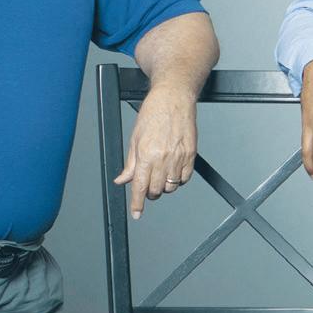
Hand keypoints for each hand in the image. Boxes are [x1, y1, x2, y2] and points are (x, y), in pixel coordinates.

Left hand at [115, 83, 197, 218]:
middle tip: (147, 185)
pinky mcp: (191, 155)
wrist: (174, 98)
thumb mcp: (134, 138)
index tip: (136, 213)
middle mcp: (163, 158)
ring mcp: (179, 157)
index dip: (137, 204)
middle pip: (156, 190)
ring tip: (160, 174)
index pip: (140, 187)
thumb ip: (130, 164)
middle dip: (149, 193)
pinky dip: (178, 180)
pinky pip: (185, 179)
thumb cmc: (153, 113)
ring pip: (171, 187)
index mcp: (146, 154)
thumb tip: (122, 180)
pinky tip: (172, 171)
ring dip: (164, 187)